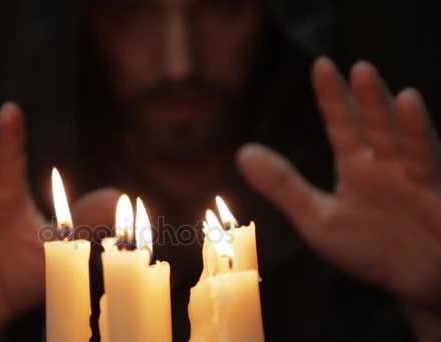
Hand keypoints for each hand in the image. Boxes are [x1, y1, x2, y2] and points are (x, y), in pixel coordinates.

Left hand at [237, 57, 440, 311]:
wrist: (413, 283)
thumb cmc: (370, 248)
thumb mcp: (318, 219)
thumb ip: (284, 185)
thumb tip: (242, 152)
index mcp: (359, 167)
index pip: (343, 125)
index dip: (332, 97)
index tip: (321, 65)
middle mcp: (388, 166)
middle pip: (376, 126)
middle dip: (367, 100)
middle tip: (355, 68)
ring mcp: (416, 179)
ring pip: (408, 142)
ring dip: (402, 120)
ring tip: (394, 91)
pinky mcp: (438, 194)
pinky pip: (430, 166)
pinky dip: (422, 143)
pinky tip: (414, 113)